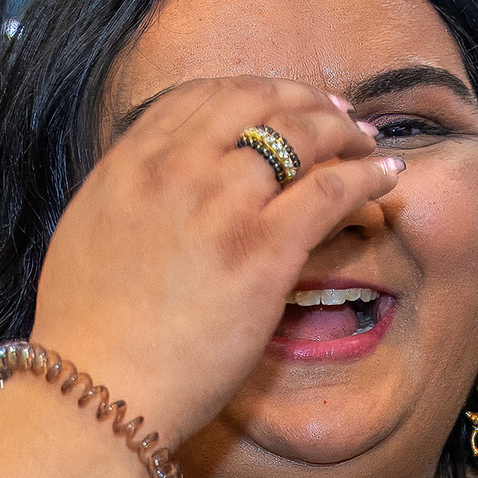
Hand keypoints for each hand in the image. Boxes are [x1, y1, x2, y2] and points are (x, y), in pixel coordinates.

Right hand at [25, 72, 398, 447]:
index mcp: (130, 163)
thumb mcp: (90, 233)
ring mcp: (222, 205)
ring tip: (368, 144)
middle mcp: (176, 169)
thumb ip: (130, 193)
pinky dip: (368, 174)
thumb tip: (160, 181)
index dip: (252, 91)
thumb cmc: (89, 333)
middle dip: (304, 100)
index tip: (280, 102)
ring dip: (344, 132)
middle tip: (336, 114)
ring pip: (302, 135)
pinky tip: (388, 176)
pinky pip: (332, 189)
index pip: (199, 96)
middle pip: (255, 100)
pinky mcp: (264, 249)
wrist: (96, 387)